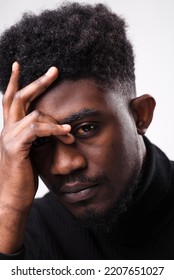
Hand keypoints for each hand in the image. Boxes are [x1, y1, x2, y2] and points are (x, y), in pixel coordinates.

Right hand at [0, 62, 72, 252]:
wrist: (13, 197)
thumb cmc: (24, 176)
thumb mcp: (30, 152)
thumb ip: (35, 137)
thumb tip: (51, 128)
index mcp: (9, 129)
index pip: (10, 100)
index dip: (15, 82)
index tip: (18, 65)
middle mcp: (6, 129)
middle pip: (18, 97)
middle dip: (37, 82)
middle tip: (54, 70)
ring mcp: (9, 137)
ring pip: (33, 113)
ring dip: (55, 121)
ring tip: (69, 132)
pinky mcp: (15, 147)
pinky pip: (37, 129)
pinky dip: (53, 129)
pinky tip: (66, 133)